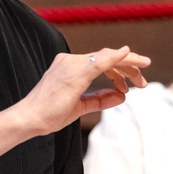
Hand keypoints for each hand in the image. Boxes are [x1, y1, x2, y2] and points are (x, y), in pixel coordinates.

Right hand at [0, 47, 149, 159]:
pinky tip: (128, 54)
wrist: (30, 118)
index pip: (102, 60)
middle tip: (142, 82)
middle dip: (128, 67)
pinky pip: (99, 62)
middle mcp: (70, 61)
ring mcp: (71, 65)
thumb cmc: (49, 114)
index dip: (121, 68)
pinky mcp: (74, 74)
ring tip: (140, 82)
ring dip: (127, 66)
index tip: (134, 81)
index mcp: (70, 66)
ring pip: (106, 57)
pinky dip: (115, 58)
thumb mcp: (80, 106)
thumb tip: (121, 95)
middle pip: (107, 57)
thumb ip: (100, 99)